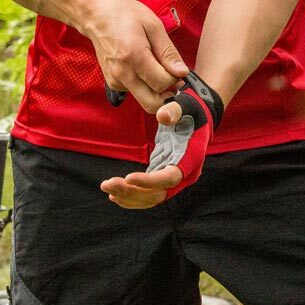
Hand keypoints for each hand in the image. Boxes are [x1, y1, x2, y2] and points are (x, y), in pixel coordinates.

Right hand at [81, 0, 189, 112]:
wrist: (96, 15)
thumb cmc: (125, 15)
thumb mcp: (153, 26)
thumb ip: (168, 52)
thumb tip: (182, 73)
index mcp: (133, 56)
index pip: (162, 83)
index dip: (176, 78)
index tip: (177, 68)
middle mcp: (122, 73)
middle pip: (152, 104)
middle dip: (167, 94)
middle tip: (171, 76)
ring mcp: (115, 80)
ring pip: (145, 100)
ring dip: (156, 89)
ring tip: (154, 65)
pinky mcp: (113, 83)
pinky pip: (136, 93)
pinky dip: (145, 85)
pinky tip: (143, 66)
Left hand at [101, 73, 223, 208]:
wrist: (198, 119)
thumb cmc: (190, 111)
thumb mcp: (185, 106)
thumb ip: (174, 110)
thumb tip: (162, 116)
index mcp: (190, 159)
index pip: (169, 178)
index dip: (149, 181)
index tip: (128, 178)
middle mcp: (184, 175)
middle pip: (157, 193)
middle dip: (132, 191)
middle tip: (107, 184)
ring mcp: (174, 180)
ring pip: (151, 197)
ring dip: (128, 195)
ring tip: (106, 187)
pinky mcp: (163, 180)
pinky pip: (148, 194)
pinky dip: (132, 197)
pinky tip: (114, 195)